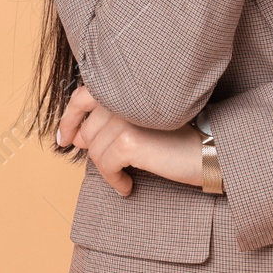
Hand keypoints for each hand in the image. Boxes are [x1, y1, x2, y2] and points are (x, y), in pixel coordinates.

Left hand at [57, 85, 204, 195]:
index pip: (82, 96)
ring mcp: (124, 116)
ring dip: (108, 169)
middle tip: (111, 164)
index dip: (69, 119)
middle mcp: (122, 96)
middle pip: (88, 130)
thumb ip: (110, 120)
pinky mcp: (128, 139)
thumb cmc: (178, 136)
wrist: (209, 150)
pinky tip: (128, 186)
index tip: (63, 138)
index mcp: (124, 86)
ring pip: (95, 151)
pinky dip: (115, 180)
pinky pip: (105, 165)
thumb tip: (75, 136)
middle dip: (95, 151)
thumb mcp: (141, 122)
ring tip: (126, 176)